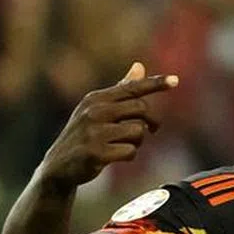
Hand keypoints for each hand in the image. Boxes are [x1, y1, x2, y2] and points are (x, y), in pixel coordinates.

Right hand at [40, 62, 178, 187]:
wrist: (58, 167)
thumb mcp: (97, 110)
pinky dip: (129, 155)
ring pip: (138, 131)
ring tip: (124, 145)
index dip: (155, 84)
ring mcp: (94, 131)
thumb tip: (139, 66)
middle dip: (151, 122)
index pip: (132, 88)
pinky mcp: (96, 152)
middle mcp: (95, 111)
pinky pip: (130, 151)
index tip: (175, 80)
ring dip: (138, 142)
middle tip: (151, 130)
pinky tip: (117, 157)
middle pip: (141, 109)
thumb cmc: (84, 136)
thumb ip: (120, 91)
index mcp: (97, 98)